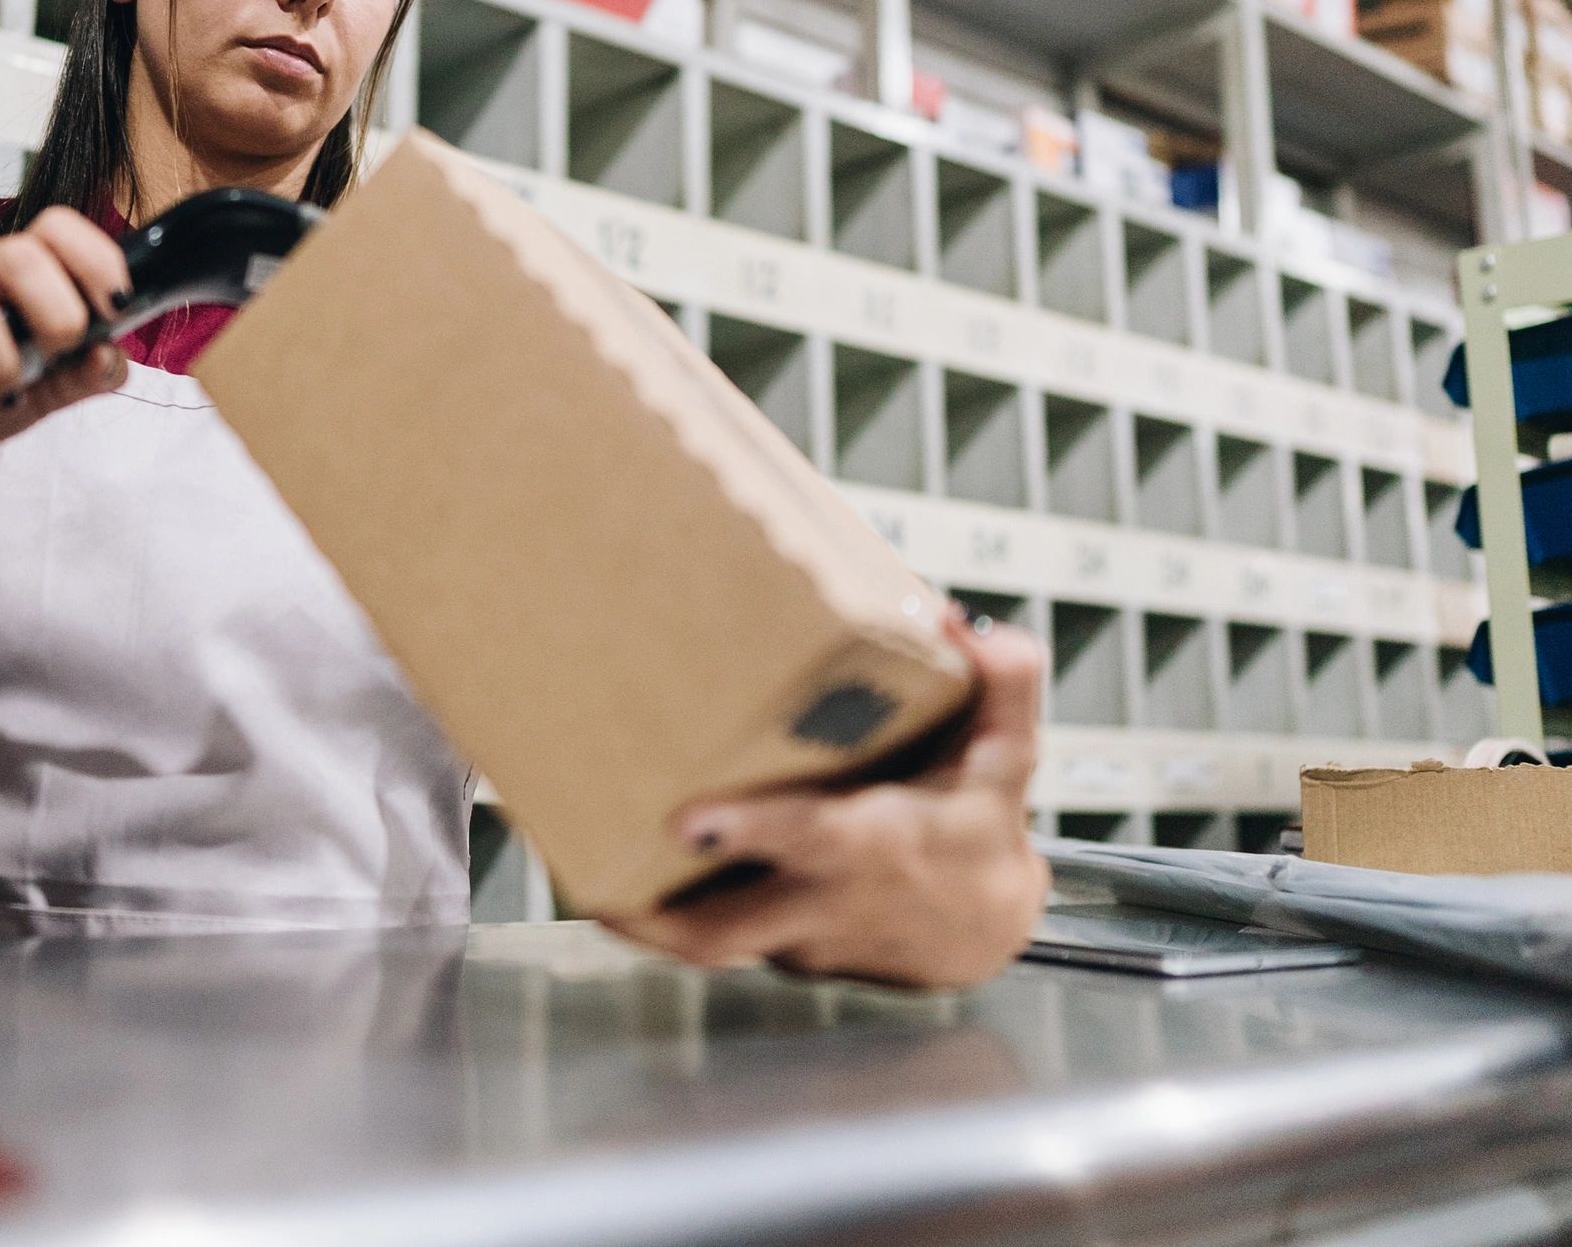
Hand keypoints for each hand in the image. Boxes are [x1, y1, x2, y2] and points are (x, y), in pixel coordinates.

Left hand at [606, 605, 1048, 989]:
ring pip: (700, 942)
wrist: (982, 931)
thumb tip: (962, 622)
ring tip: (564, 860)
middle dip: (648, 912)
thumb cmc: (980, 826)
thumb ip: (1000, 682)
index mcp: (873, 846)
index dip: (754, 833)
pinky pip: (707, 932)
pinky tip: (607, 858)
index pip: (811, 843)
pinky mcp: (772, 948)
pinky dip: (659, 906)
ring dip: (631, 912)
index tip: (691, 818)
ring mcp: (790, 936)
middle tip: (578, 873)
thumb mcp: (1007, 754)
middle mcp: (821, 902)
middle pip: (722, 931)